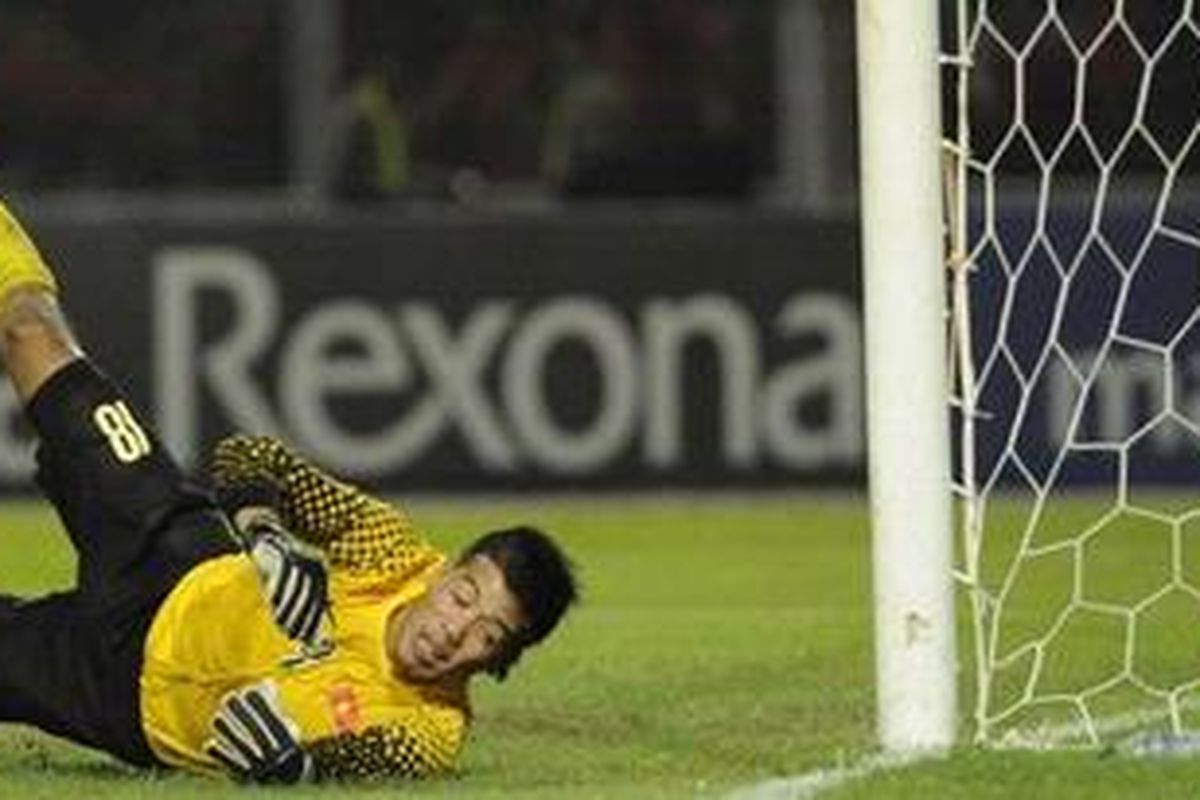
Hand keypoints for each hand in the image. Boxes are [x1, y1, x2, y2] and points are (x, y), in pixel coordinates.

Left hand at [206, 681, 313, 783]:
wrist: (288, 779)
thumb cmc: (285, 744)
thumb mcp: (286, 726)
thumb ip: (274, 708)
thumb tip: (266, 682)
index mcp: (289, 742)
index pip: (274, 721)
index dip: (261, 705)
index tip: (249, 690)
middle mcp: (276, 756)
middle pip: (256, 733)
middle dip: (242, 714)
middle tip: (229, 697)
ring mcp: (261, 769)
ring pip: (242, 748)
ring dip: (228, 732)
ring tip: (218, 718)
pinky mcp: (246, 778)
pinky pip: (231, 766)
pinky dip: (221, 755)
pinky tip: (210, 743)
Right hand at [243, 516, 328, 645]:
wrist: (265, 535)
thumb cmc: (279, 564)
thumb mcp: (292, 582)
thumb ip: (299, 601)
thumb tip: (305, 630)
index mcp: (322, 571)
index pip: (321, 600)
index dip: (313, 620)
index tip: (305, 637)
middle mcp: (316, 563)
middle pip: (311, 596)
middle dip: (302, 618)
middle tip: (291, 634)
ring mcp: (301, 557)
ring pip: (297, 589)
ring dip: (288, 610)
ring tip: (280, 624)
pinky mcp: (286, 553)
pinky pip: (282, 577)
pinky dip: (278, 592)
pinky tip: (272, 605)